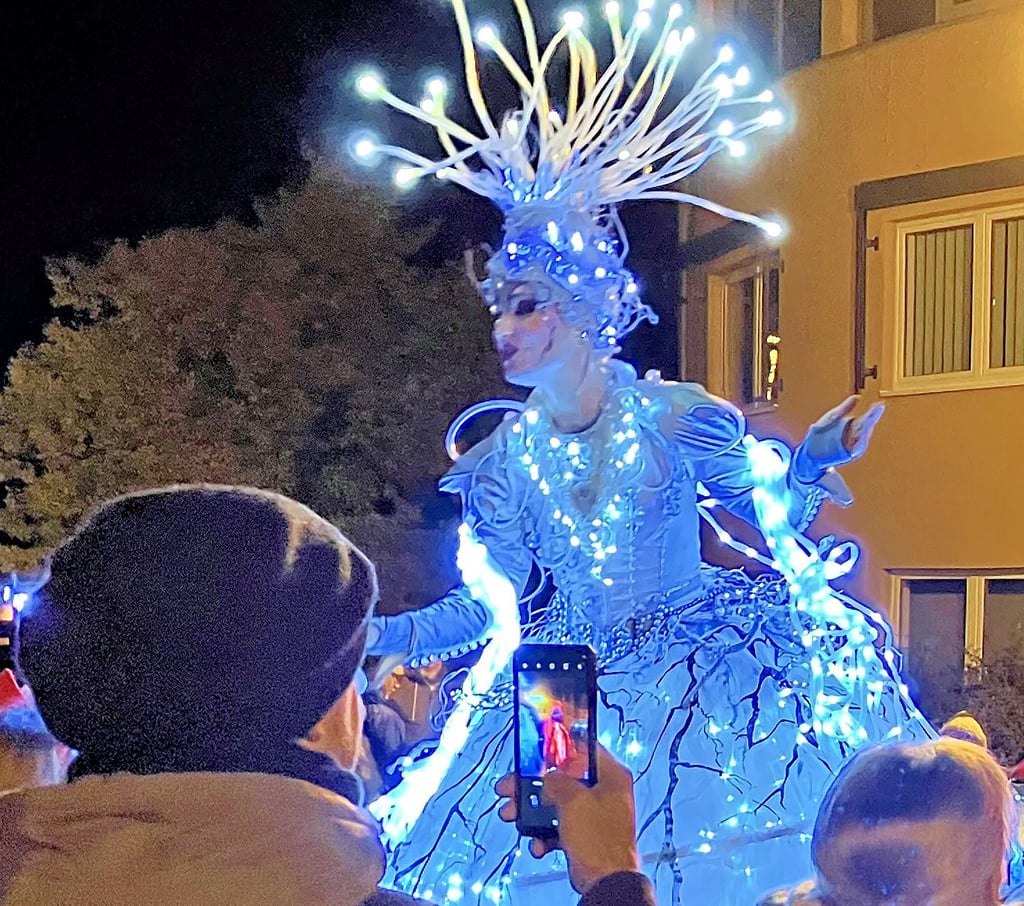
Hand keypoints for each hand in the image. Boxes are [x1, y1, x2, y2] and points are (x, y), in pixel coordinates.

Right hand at [495, 745, 640, 893]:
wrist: (605, 882)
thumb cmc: (601, 839)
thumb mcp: (573, 799)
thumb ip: (556, 782)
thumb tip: (547, 779)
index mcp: (611, 776)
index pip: (585, 748)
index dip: (562, 746)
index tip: (540, 747)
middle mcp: (605, 793)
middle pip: (564, 778)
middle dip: (534, 785)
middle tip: (512, 786)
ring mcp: (594, 815)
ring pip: (557, 804)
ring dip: (533, 811)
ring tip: (512, 814)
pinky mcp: (584, 836)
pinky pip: (559, 827)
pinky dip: (544, 834)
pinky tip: (537, 843)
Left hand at [810, 396, 883, 462]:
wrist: (809, 451)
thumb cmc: (820, 434)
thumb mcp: (832, 417)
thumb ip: (844, 408)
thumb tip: (857, 397)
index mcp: (853, 426)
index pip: (866, 418)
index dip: (873, 412)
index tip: (879, 405)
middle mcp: (855, 436)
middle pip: (866, 427)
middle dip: (871, 419)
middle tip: (877, 410)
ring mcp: (851, 446)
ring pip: (862, 439)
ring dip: (866, 431)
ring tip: (869, 421)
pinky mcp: (845, 455)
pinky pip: (854, 451)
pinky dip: (857, 447)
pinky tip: (861, 440)